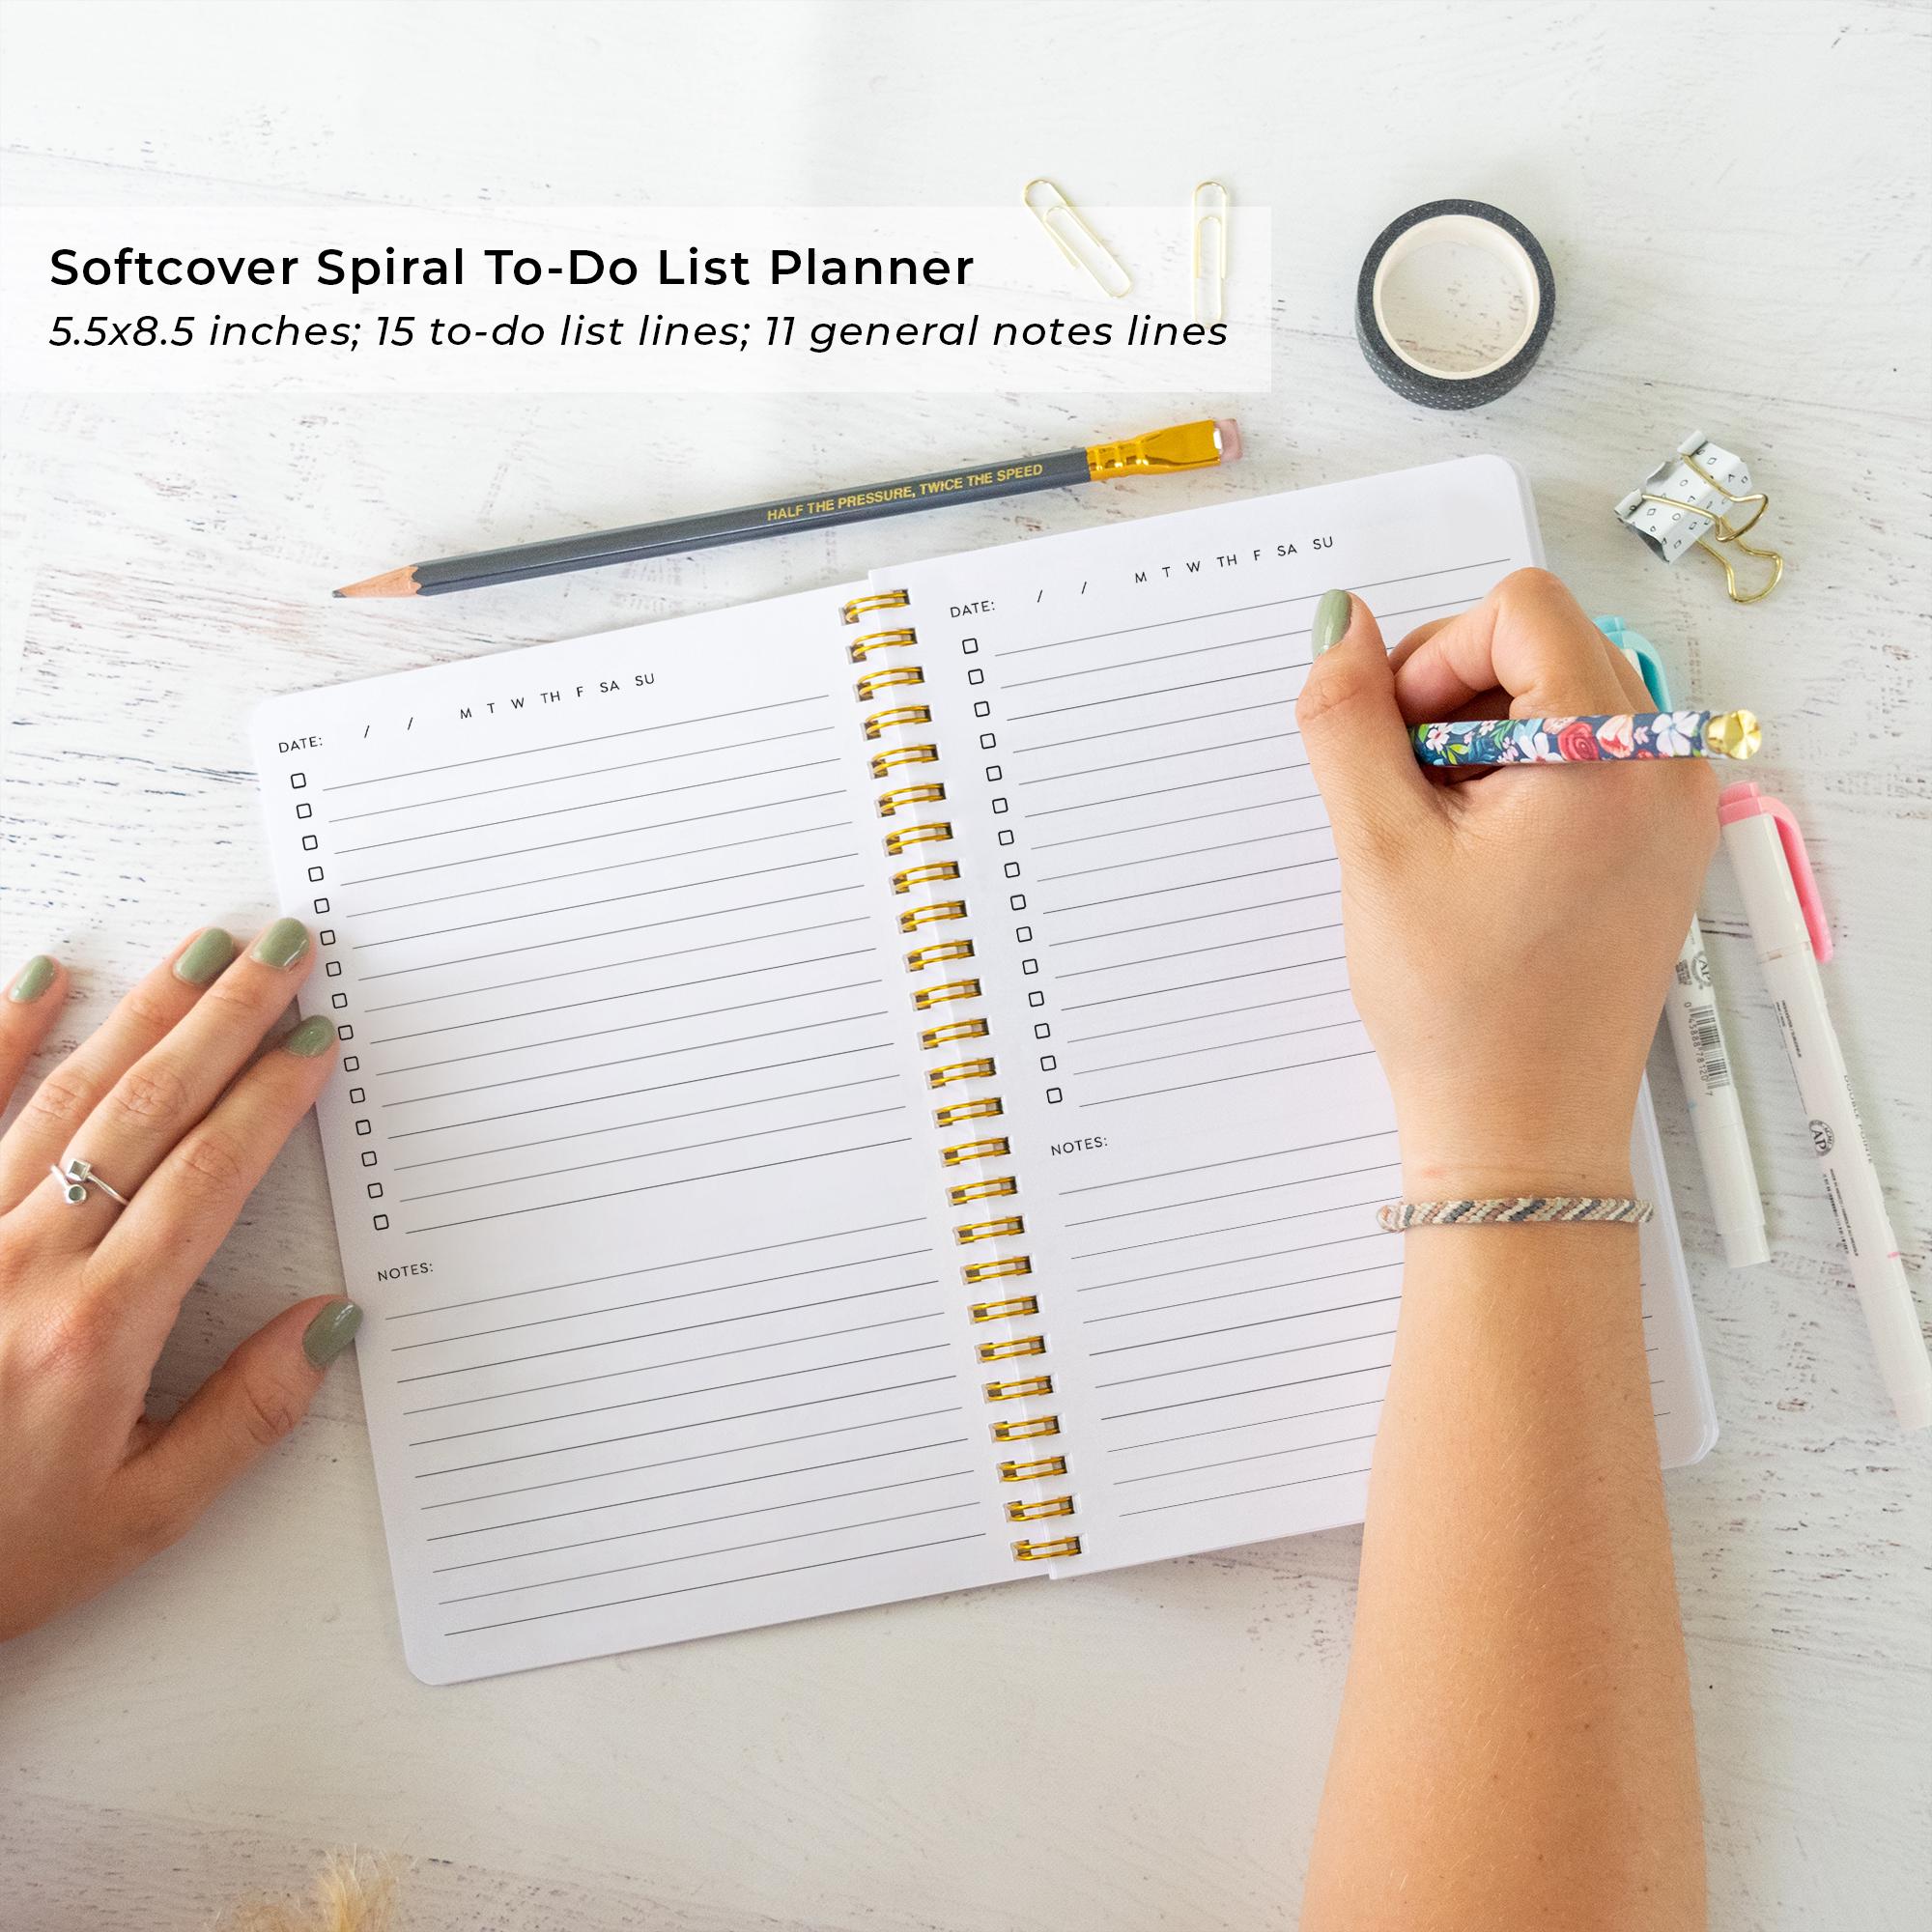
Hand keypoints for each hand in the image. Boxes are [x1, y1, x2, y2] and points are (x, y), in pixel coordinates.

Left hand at [0, 923, 359, 1640]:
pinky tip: (42, 979)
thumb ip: (244, 1416)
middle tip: (282, 950)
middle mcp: (26, 1264)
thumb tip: (330, 1325)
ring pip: (66, 1095)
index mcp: (98, 1329)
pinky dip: (3, 1038)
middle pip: (147, 1110)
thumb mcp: (141, 1516)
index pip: (208, 1176)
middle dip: (226, 1018)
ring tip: (202, 950)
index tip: (314, 1040)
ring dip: (144, 1013)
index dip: (269, 1097)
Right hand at [1295, 569, 1717, 1197]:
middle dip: (1454, 700)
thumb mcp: (1378, 849)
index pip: (1520, 610)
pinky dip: (1516, 778)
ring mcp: (1672, 807)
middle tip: (1410, 798)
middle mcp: (1666, 767)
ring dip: (1479, 741)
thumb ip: (1346, 719)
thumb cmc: (1460, 1010)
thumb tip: (1340, 623)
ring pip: (1558, 697)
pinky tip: (1479, 856)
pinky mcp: (1659, 842)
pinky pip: (1582, 754)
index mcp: (1612, 757)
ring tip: (1443, 838)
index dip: (1434, 659)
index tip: (1396, 746)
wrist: (1522, 1128)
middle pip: (1543, 646)